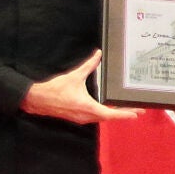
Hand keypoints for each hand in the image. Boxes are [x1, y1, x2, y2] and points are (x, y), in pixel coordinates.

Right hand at [20, 50, 139, 123]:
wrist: (37, 100)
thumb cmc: (55, 89)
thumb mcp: (74, 76)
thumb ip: (88, 65)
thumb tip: (98, 54)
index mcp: (88, 108)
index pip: (111, 114)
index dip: (125, 114)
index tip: (136, 113)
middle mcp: (86, 116)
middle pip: (109, 117)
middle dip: (123, 113)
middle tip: (137, 109)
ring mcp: (82, 118)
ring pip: (102, 118)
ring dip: (114, 114)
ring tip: (126, 109)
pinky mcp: (78, 118)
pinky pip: (95, 117)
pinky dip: (104, 114)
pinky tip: (109, 109)